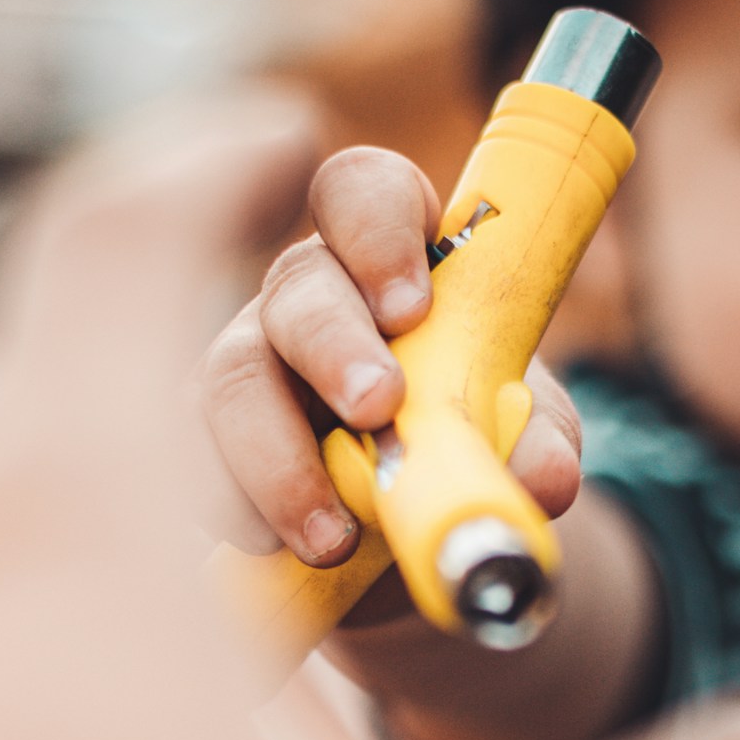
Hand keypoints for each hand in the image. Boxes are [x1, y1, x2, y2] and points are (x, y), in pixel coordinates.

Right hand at [199, 141, 582, 571]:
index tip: (411, 305)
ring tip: (333, 535)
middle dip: (333, 345)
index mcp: (391, 259)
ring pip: (228, 380)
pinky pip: (195, 463)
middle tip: (378, 409)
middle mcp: (307, 298)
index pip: (364, 191)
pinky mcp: (208, 446)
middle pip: (295, 287)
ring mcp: (248, 367)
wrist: (419, 528)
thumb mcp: (523, 434)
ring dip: (277, 457)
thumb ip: (538, 437)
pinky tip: (274, 548)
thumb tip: (544, 474)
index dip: (377, 229)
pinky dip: (234, 509)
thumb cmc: (470, 440)